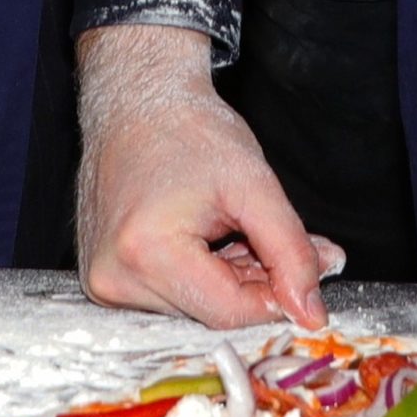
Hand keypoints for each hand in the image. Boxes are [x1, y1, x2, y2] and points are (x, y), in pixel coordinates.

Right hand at [75, 25, 345, 331]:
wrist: (136, 100)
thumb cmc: (190, 130)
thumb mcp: (254, 184)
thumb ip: (290, 251)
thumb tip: (311, 315)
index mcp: (146, 253)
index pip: (229, 313)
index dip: (277, 298)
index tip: (305, 271)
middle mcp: (114, 279)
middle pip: (211, 315)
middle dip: (255, 285)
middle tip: (271, 237)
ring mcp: (104, 282)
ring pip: (193, 311)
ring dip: (228, 283)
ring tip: (231, 229)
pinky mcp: (105, 279)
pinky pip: (170, 299)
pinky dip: (201, 279)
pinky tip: (207, 239)